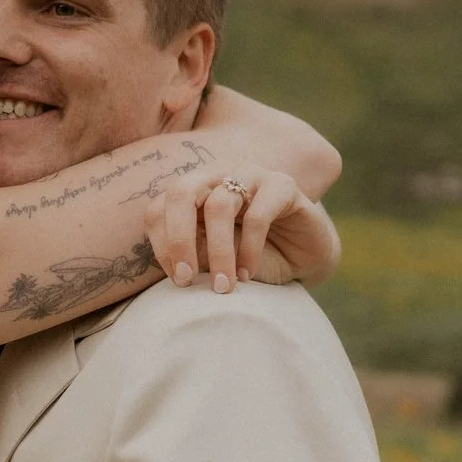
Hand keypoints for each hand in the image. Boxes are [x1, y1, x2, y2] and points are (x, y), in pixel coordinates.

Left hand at [146, 163, 340, 291]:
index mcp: (192, 192)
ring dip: (218, 252)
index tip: (176, 279)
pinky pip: (258, 215)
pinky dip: (249, 250)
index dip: (161, 245)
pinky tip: (248, 273)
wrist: (302, 257)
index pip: (159, 208)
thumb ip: (193, 252)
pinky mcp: (283, 185)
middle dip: (179, 240)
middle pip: (181, 193)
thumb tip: (176, 261)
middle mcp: (217, 176)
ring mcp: (250, 175)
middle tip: (185, 280)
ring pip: (219, 206)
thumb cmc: (250, 258)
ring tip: (224, 285)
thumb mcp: (214, 260)